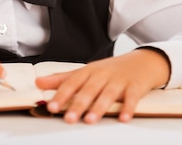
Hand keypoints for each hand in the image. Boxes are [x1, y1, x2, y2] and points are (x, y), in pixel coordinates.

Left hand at [35, 48, 170, 123]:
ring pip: (108, 94)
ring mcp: (119, 80)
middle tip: (68, 118)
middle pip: (88, 90)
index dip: (61, 95)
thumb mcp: (86, 72)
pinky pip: (132, 98)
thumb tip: (38, 83)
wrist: (142, 61)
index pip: (72, 83)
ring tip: (90, 120)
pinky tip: (124, 118)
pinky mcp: (135, 86)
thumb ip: (62, 79)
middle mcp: (102, 75)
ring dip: (99, 107)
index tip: (51, 106)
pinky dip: (129, 108)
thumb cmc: (111, 70)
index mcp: (88, 71)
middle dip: (78, 104)